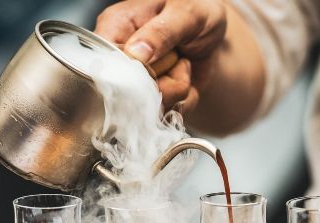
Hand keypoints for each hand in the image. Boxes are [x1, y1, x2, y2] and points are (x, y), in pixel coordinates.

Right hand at [95, 0, 226, 113]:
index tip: (152, 69)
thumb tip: (134, 54)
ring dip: (177, 91)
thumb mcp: (184, 13)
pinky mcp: (156, 100)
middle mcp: (122, 59)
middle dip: (161, 84)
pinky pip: (167, 115)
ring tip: (184, 64)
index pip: (104, 63)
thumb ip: (160, 32)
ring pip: (148, 108)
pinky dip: (185, 101)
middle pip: (125, 93)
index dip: (127, 74)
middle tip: (179, 60)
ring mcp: (138, 82)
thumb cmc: (197, 9)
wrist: (216, 29)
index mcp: (116, 28)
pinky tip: (186, 78)